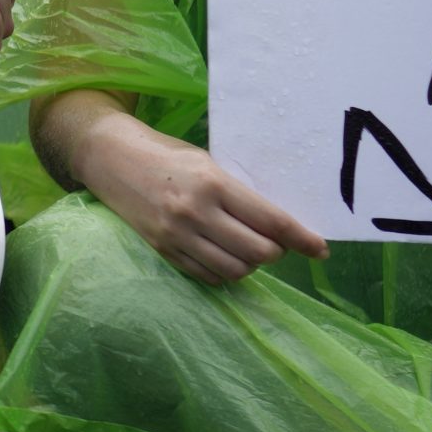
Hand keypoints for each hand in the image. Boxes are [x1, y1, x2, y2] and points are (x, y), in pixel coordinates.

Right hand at [77, 113, 327, 284]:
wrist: (110, 158)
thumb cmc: (166, 154)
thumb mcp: (207, 163)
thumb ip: (237, 193)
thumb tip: (275, 225)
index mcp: (214, 183)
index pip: (271, 221)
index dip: (302, 239)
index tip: (320, 249)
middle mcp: (196, 212)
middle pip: (259, 252)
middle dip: (275, 251)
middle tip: (275, 243)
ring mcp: (177, 235)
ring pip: (236, 270)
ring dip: (251, 264)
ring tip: (248, 250)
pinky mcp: (163, 250)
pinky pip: (207, 276)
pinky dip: (225, 272)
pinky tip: (224, 257)